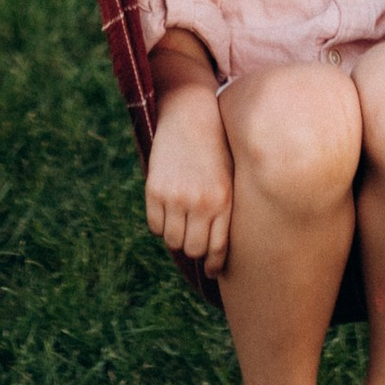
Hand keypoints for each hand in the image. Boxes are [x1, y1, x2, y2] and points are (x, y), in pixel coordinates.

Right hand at [145, 86, 233, 277]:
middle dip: (193, 249)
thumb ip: (224, 211)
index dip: (213, 264)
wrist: (191, 114)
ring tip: (180, 222)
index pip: (217, 249)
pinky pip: (154, 226)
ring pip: (172, 240)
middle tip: (193, 240)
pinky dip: (160, 224)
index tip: (211, 270)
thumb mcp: (229, 178)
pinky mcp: (155, 190)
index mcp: (224, 201)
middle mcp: (201, 202)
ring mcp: (176, 196)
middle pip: (193, 249)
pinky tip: (167, 211)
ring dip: (176, 236)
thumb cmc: (216, 149)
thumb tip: (214, 253)